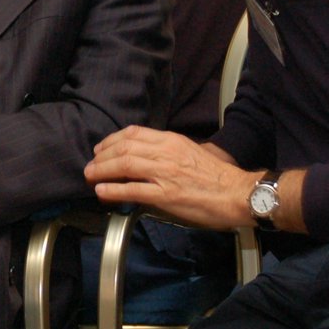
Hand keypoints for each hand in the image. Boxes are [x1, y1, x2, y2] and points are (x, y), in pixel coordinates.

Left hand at [84, 126, 258, 229]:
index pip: (134, 133)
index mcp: (171, 141)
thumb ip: (169, 152)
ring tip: (90, 177)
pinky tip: (102, 191)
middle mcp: (165, 153)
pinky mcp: (165, 195)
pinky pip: (132, 190)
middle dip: (102, 157)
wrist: (238, 193)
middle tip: (90, 165)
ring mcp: (164, 174)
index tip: (101, 148)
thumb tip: (149, 158)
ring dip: (102, 171)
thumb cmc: (217, 177)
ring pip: (124, 165)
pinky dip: (113, 190)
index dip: (111, 140)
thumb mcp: (192, 152)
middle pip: (124, 148)